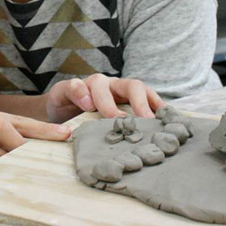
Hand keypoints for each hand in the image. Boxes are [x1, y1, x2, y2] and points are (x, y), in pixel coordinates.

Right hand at [45, 74, 165, 122]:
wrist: (58, 113)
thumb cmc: (90, 120)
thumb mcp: (110, 124)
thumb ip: (129, 127)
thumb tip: (154, 141)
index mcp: (124, 94)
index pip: (146, 94)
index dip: (157, 104)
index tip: (167, 120)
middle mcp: (111, 86)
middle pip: (131, 85)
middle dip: (139, 103)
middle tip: (143, 122)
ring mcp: (89, 85)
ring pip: (101, 84)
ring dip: (109, 102)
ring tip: (114, 118)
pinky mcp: (67, 88)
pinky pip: (74, 85)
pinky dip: (80, 92)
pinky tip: (85, 105)